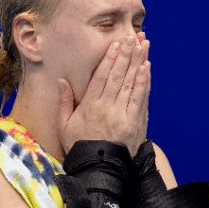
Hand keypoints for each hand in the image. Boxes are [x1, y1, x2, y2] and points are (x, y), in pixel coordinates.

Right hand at [58, 33, 150, 157]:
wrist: (100, 170)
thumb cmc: (80, 147)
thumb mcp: (64, 126)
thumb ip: (64, 102)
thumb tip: (61, 81)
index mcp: (89, 107)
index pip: (101, 77)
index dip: (110, 58)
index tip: (116, 44)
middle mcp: (107, 108)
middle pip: (118, 76)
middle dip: (126, 54)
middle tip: (132, 37)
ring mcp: (123, 115)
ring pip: (132, 83)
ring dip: (138, 62)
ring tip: (143, 45)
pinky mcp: (136, 123)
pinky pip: (140, 98)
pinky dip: (144, 82)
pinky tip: (146, 68)